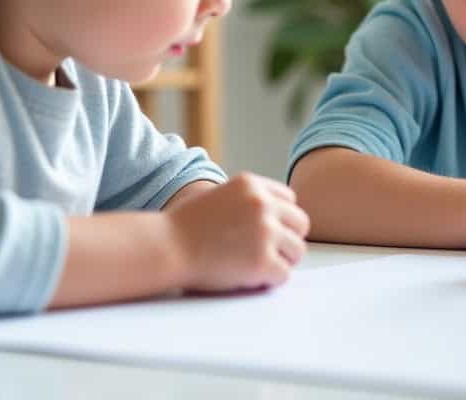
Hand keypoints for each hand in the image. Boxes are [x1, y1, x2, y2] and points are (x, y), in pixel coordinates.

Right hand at [168, 172, 309, 291]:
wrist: (165, 247)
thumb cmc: (186, 228)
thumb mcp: (221, 197)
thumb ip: (249, 201)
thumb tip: (280, 218)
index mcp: (252, 185)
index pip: (290, 200)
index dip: (280, 219)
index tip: (265, 232)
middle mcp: (263, 204)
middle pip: (300, 224)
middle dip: (287, 239)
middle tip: (268, 253)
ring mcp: (265, 232)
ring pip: (297, 250)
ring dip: (281, 261)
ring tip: (257, 267)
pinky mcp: (262, 262)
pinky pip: (284, 274)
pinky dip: (270, 280)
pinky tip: (250, 278)